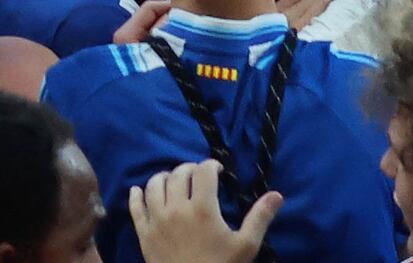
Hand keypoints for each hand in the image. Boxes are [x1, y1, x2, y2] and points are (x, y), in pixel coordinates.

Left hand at [128, 166, 285, 262]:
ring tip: (173, 181)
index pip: (203, 171)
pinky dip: (136, 196)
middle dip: (190, 169)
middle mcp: (175, 208)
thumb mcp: (246, 246)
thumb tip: (277, 195)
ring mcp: (156, 221)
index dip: (211, 165)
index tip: (218, 171)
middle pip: (177, 174)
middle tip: (199, 177)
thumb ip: (260, 217)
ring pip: (154, 186)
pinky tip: (138, 190)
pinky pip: (135, 208)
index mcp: (202, 208)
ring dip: (164, 177)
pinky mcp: (144, 235)